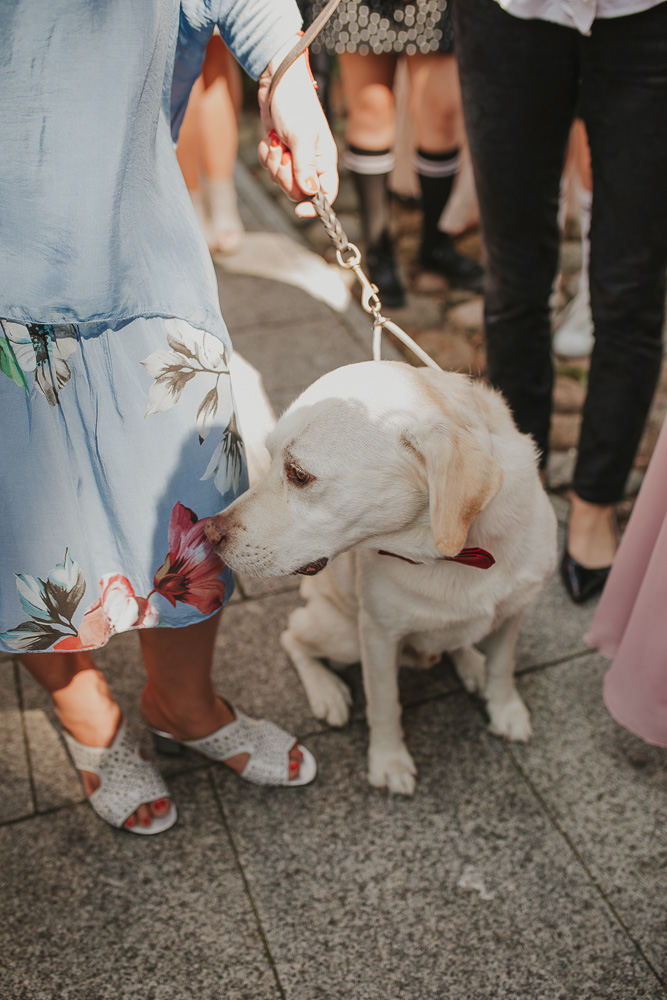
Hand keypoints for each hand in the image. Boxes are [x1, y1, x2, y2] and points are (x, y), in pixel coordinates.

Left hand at [257, 42, 337, 217]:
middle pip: (297, 191)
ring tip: (276, 140)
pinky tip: (270, 138)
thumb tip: (310, 191)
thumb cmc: (294, 103)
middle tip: (283, 154)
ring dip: (273, 162)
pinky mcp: (279, 152)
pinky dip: (265, 154)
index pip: (326, 194)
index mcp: (325, 161)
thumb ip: (305, 165)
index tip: (299, 210)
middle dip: (284, 176)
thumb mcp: (301, 134)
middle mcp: (311, 163)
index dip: (314, 207)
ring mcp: (294, 158)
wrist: (276, 81)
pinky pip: (268, 167)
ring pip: (280, 180)